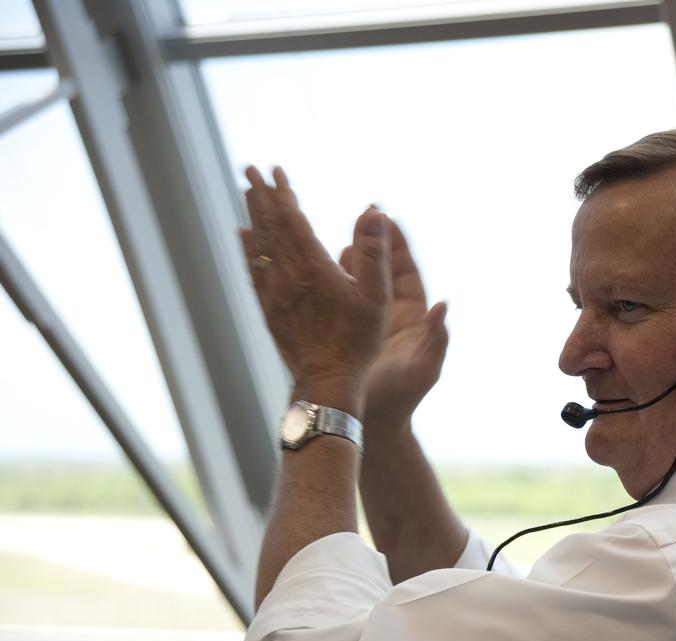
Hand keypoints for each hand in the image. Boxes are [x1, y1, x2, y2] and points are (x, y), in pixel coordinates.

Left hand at [240, 166, 388, 409]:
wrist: (327, 381)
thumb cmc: (357, 340)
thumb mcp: (376, 295)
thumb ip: (373, 251)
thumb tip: (375, 212)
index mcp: (313, 267)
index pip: (291, 219)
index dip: (283, 193)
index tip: (275, 170)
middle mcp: (287, 275)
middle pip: (269, 226)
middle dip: (259, 195)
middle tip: (249, 170)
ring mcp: (274, 293)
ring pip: (259, 246)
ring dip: (252, 216)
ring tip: (247, 194)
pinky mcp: (270, 310)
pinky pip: (254, 271)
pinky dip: (248, 249)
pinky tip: (244, 238)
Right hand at [339, 216, 447, 433]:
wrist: (371, 424)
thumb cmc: (401, 400)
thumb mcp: (423, 370)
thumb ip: (436, 339)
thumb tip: (443, 307)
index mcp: (411, 316)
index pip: (405, 270)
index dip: (397, 243)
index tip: (387, 217)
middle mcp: (387, 312)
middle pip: (378, 267)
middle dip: (369, 239)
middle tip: (358, 212)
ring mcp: (363, 319)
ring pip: (353, 277)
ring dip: (342, 252)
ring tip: (331, 228)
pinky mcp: (342, 328)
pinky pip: (333, 296)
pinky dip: (322, 279)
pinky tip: (304, 261)